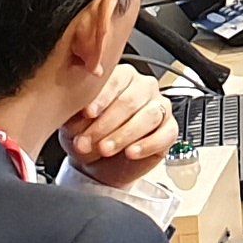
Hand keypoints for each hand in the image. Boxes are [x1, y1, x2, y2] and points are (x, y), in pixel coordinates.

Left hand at [61, 62, 175, 188]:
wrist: (99, 164)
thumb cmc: (87, 136)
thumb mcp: (73, 124)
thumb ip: (75, 114)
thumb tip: (79, 112)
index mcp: (120, 78)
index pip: (116, 80)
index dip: (101, 97)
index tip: (88, 113)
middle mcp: (143, 88)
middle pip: (131, 100)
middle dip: (107, 123)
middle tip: (88, 141)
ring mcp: (160, 107)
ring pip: (149, 115)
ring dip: (124, 134)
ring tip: (105, 149)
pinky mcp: (169, 129)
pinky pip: (165, 134)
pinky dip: (147, 145)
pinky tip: (131, 152)